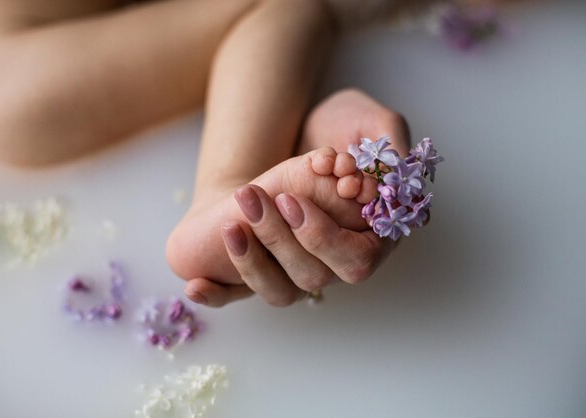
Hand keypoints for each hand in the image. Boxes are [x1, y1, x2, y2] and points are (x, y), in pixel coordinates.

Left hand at [183, 89, 410, 306]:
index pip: (356, 261)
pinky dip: (218, 294)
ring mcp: (299, 266)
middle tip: (254, 199)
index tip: (292, 202)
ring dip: (251, 263)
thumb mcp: (371, 121)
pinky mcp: (267, 264)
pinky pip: (241, 294)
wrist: (304, 126)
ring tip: (230, 226)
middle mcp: (335, 258)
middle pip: (313, 276)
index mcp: (370, 235)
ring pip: (279, 289)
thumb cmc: (343, 124)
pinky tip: (193, 285)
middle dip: (280, 241)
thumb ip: (390, 142)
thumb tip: (392, 173)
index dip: (324, 239)